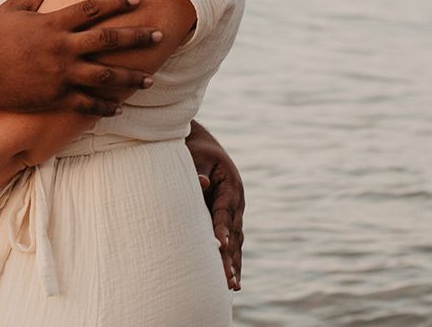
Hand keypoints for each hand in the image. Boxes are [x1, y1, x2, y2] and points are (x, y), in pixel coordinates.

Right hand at [0, 0, 160, 112]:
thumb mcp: (12, 8)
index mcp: (53, 23)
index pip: (94, 8)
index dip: (118, 2)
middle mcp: (62, 48)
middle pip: (108, 40)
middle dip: (137, 37)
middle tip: (160, 35)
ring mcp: (61, 75)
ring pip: (105, 76)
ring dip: (131, 78)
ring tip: (151, 79)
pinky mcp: (55, 98)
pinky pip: (87, 103)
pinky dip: (105, 106)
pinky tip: (121, 107)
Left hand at [186, 122, 243, 289]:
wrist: (201, 144)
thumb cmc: (195, 150)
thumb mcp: (195, 156)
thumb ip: (197, 173)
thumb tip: (202, 185)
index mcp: (231, 187)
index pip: (224, 213)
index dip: (221, 230)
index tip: (219, 246)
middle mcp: (236, 202)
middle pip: (234, 234)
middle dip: (230, 258)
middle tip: (228, 281)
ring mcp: (235, 212)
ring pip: (236, 242)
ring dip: (234, 263)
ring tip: (232, 286)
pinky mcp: (229, 219)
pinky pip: (232, 242)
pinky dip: (232, 259)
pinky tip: (231, 279)